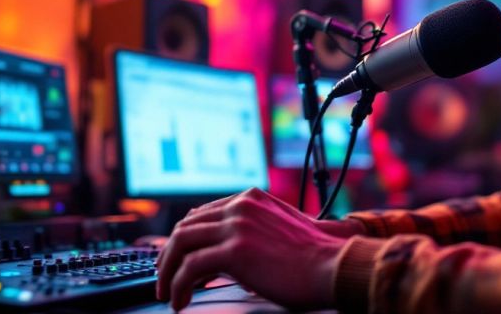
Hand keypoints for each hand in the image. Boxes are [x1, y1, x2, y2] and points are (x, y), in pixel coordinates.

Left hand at [156, 188, 347, 310]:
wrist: (336, 266)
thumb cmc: (318, 259)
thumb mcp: (283, 232)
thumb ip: (257, 234)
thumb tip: (234, 260)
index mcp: (251, 199)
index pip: (202, 213)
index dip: (185, 238)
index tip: (176, 258)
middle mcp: (240, 206)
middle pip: (186, 226)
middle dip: (168, 255)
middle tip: (164, 278)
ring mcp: (235, 226)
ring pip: (180, 244)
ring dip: (167, 272)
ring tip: (167, 293)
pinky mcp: (233, 250)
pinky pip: (189, 268)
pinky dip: (178, 286)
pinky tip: (181, 301)